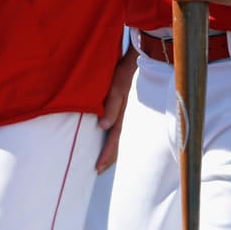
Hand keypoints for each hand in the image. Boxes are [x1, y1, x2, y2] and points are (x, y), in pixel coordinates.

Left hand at [96, 47, 136, 171]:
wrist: (132, 59)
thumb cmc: (121, 72)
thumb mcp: (116, 88)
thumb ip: (111, 106)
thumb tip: (103, 126)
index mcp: (121, 114)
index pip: (113, 138)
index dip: (106, 154)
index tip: (98, 167)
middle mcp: (123, 115)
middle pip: (116, 141)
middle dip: (109, 156)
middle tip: (98, 170)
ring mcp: (123, 111)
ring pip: (117, 135)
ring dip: (111, 148)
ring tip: (103, 160)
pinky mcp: (120, 105)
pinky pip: (116, 125)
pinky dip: (112, 136)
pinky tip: (106, 137)